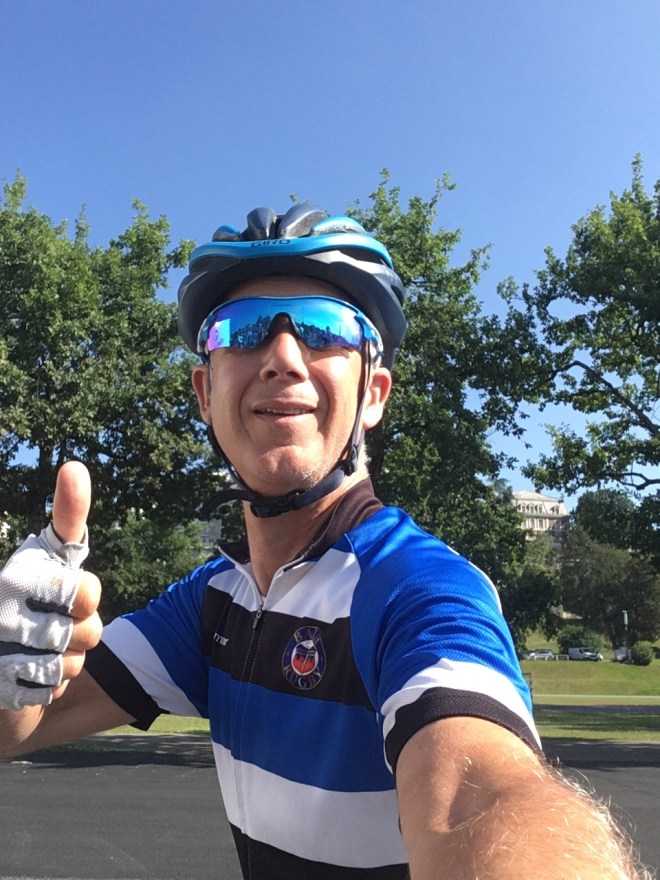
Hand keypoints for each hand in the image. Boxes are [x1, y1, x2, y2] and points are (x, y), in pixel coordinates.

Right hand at [0, 462, 101, 709]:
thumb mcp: (51, 553)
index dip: (88, 597)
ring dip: (67, 662)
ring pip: (72, 665)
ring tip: (40, 649)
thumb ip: (68, 515)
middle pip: (89, 632)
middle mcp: (1, 612)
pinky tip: (28, 674)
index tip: (72, 594)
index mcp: (17, 577)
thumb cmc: (32, 595)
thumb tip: (74, 467)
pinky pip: (53, 692)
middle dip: (83, 632)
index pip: (87, 592)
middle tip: (56, 624)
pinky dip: (48, 686)